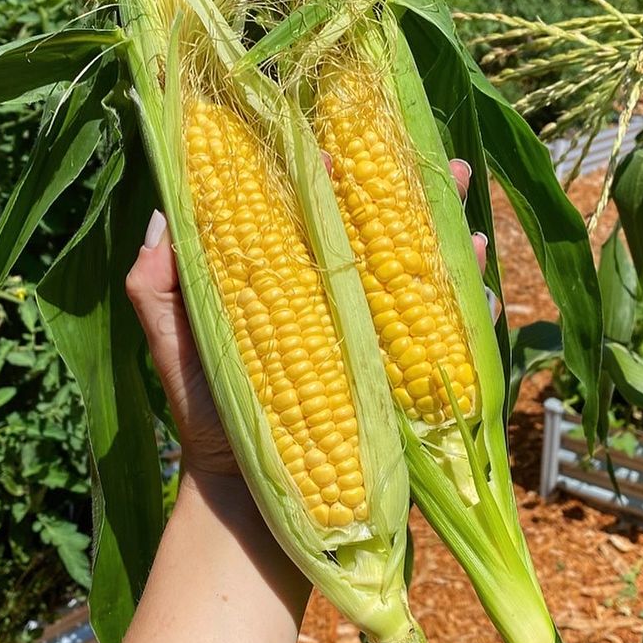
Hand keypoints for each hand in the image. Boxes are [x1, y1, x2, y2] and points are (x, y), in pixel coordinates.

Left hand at [125, 158, 487, 479]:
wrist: (243, 489)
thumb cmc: (204, 410)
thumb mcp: (172, 340)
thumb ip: (158, 283)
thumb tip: (165, 213)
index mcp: (287, 277)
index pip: (313, 214)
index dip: (325, 179)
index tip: (333, 153)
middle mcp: (334, 297)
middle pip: (376, 233)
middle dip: (411, 193)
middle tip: (441, 164)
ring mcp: (369, 334)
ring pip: (416, 276)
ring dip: (448, 241)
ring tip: (467, 212)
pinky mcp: (396, 377)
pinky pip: (439, 341)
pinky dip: (466, 318)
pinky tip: (483, 293)